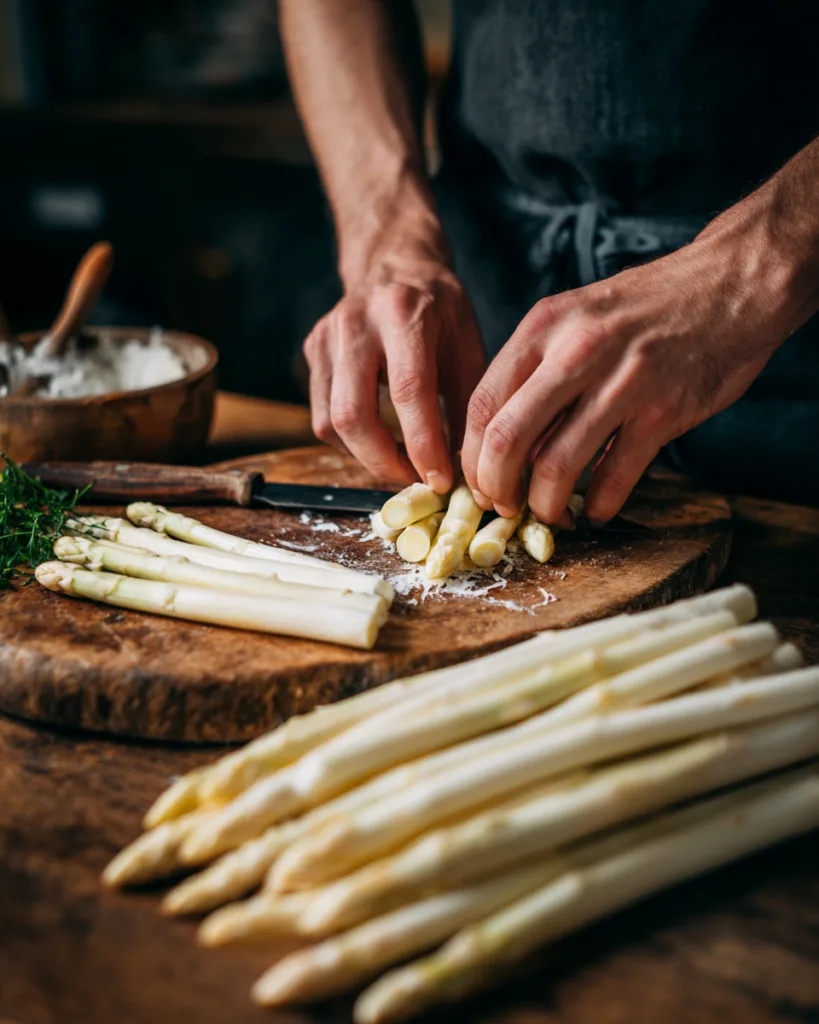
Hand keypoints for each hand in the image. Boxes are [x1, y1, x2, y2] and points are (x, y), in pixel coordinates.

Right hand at [306, 238, 484, 490]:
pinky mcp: (311, 351)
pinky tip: (379, 442)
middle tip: (415, 480)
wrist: (394, 261)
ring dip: (366, 457)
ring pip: (330, 422)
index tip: (442, 480)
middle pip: (353, 414)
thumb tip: (467, 469)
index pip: (408, 392)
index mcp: (404, 312)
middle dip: (384, 462)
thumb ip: (467, 405)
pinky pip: (322, 416)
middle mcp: (355, 322)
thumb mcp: (467, 346)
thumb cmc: (440, 308)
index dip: (424, 445)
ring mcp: (325, 336)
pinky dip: (351, 442)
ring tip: (401, 465)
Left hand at [461, 200, 811, 524]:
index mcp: (543, 327)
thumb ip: (537, 370)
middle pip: (507, 440)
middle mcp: (576, 352)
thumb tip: (504, 444)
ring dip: (546, 505)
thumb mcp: (575, 318)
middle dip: (497, 489)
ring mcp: (622, 383)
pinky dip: (599, 506)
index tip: (479, 482)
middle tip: (506, 507)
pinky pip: (615, 477)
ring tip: (551, 515)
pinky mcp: (662, 412)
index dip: (471, 457)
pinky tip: (596, 511)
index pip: (481, 404)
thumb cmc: (644, 309)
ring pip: (556, 467)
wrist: (729, 285)